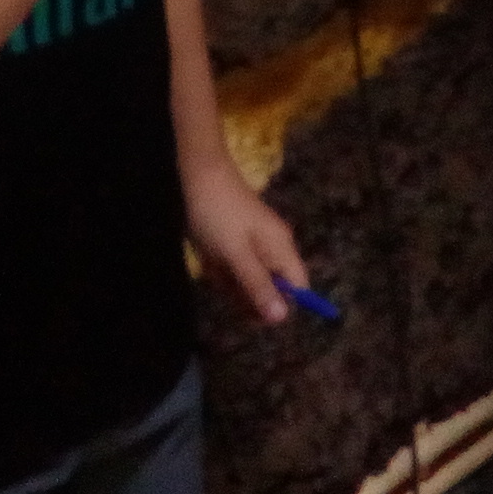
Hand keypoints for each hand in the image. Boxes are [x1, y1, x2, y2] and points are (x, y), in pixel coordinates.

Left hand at [182, 147, 308, 325]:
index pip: (298, 287)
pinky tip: (208, 258)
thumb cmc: (219, 214)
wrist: (194, 174)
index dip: (281, 305)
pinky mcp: (235, 242)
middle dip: (247, 294)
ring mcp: (254, 244)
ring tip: (213, 265)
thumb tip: (283, 319)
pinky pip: (234, 268)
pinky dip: (220, 270)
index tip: (255, 313)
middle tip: (226, 284)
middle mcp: (273, 248)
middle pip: (272, 287)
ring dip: (229, 282)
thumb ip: (258, 285)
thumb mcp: (237, 254)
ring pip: (249, 280)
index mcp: (282, 249)